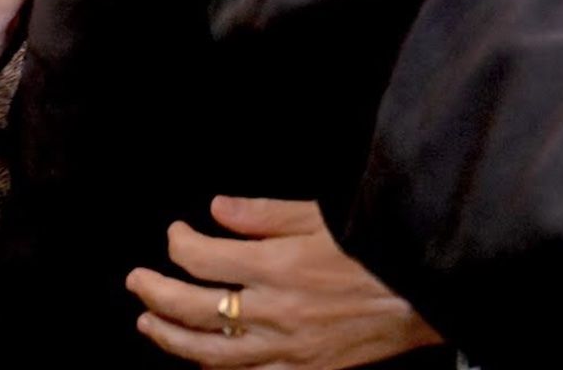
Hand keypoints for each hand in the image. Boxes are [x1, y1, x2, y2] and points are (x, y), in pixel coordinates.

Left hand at [128, 198, 442, 368]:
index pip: (203, 258)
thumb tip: (216, 209)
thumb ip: (267, 213)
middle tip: (137, 280)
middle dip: (155, 293)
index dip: (178, 244)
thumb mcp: (327, 216)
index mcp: (279, 264)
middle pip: (192, 308)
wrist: (426, 292)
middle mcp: (274, 310)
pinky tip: (198, 360)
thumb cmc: (380, 247)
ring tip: (147, 324)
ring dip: (169, 337)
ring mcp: (285, 347)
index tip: (175, 233)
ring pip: (207, 351)